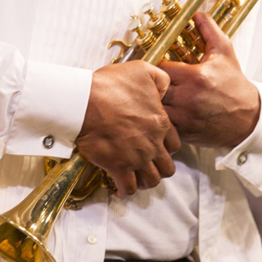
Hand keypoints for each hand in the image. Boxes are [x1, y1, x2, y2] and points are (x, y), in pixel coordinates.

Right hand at [76, 61, 180, 196]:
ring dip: (145, 180)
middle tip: (148, 163)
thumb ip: (161, 79)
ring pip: (152, 181)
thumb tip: (166, 89)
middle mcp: (152, 144)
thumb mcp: (143, 70)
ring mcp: (136, 158)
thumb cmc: (111, 84)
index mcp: (161, 123)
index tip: (157, 145)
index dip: (168, 147)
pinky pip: (128, 188)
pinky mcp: (118, 167)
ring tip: (136, 176)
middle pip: (167, 168)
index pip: (176, 145)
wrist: (85, 101)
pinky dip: (125, 190)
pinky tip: (119, 186)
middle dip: (160, 167)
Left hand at [160, 12, 260, 146]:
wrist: (249, 117)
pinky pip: (162, 125)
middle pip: (154, 88)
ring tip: (158, 96)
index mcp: (195, 77)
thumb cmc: (234, 84)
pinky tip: (167, 111)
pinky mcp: (185, 133)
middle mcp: (188, 98)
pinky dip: (161, 119)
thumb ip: (210, 31)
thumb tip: (198, 14)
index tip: (162, 66)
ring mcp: (185, 118)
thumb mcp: (225, 53)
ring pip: (155, 108)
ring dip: (154, 102)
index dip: (158, 66)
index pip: (160, 67)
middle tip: (157, 81)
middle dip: (154, 84)